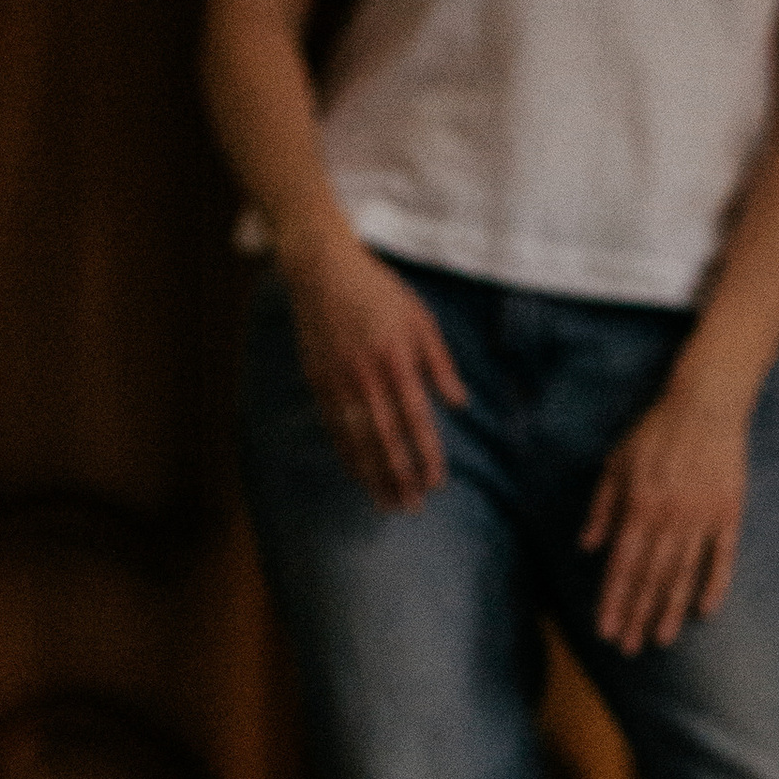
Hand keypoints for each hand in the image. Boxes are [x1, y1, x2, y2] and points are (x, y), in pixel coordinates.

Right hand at [283, 239, 466, 513]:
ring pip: (357, 440)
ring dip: (374, 476)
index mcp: (395, 359)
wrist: (321, 270)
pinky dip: (348, 456)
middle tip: (413, 507)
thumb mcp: (420, 319)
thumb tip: (459, 403)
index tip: (437, 483)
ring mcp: (338, 381)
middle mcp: (365, 375)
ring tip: (389, 504)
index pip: (415, 418)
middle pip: (384, 439)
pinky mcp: (318, 382)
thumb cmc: (379, 292)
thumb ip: (440, 363)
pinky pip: (335, 429)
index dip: (425, 454)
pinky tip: (361, 476)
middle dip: (400, 477)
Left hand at [581, 376, 749, 652]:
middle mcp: (670, 517)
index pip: (623, 565)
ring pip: (683, 573)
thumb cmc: (655, 433)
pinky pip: (722, 557)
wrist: (706, 404)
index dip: (614, 601)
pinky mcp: (729, 513)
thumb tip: (587, 548)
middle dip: (637, 615)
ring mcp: (703, 518)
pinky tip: (706, 612)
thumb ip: (602, 508)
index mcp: (640, 506)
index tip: (606, 631)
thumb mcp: (616, 464)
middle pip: (651, 577)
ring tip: (660, 641)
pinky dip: (714, 585)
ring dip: (670, 609)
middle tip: (628, 648)